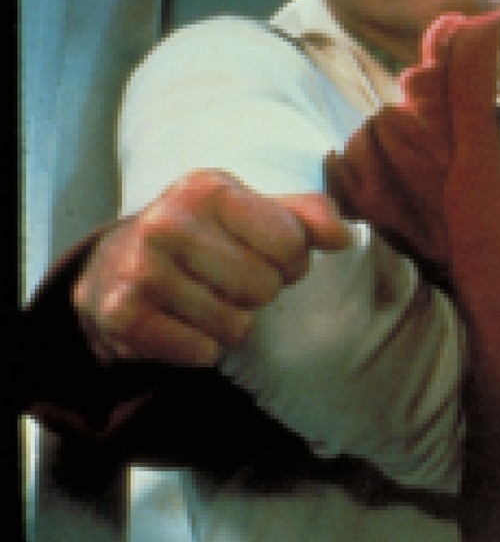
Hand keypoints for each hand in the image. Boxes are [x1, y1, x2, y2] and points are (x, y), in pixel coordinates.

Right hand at [72, 170, 352, 367]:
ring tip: (201, 300)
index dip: (290, 260)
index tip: (264, 255)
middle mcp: (167, 222)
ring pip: (236, 325)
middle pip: (265, 287)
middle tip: (227, 280)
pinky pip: (202, 353)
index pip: (292, 243)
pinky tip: (179, 323)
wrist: (112, 266)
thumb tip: (344, 235)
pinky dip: (200, 348)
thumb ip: (309, 215)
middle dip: (257, 292)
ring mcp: (139, 269)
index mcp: (207, 189)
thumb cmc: (204, 236)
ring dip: (229, 322)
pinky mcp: (122, 316)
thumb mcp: (254, 211)